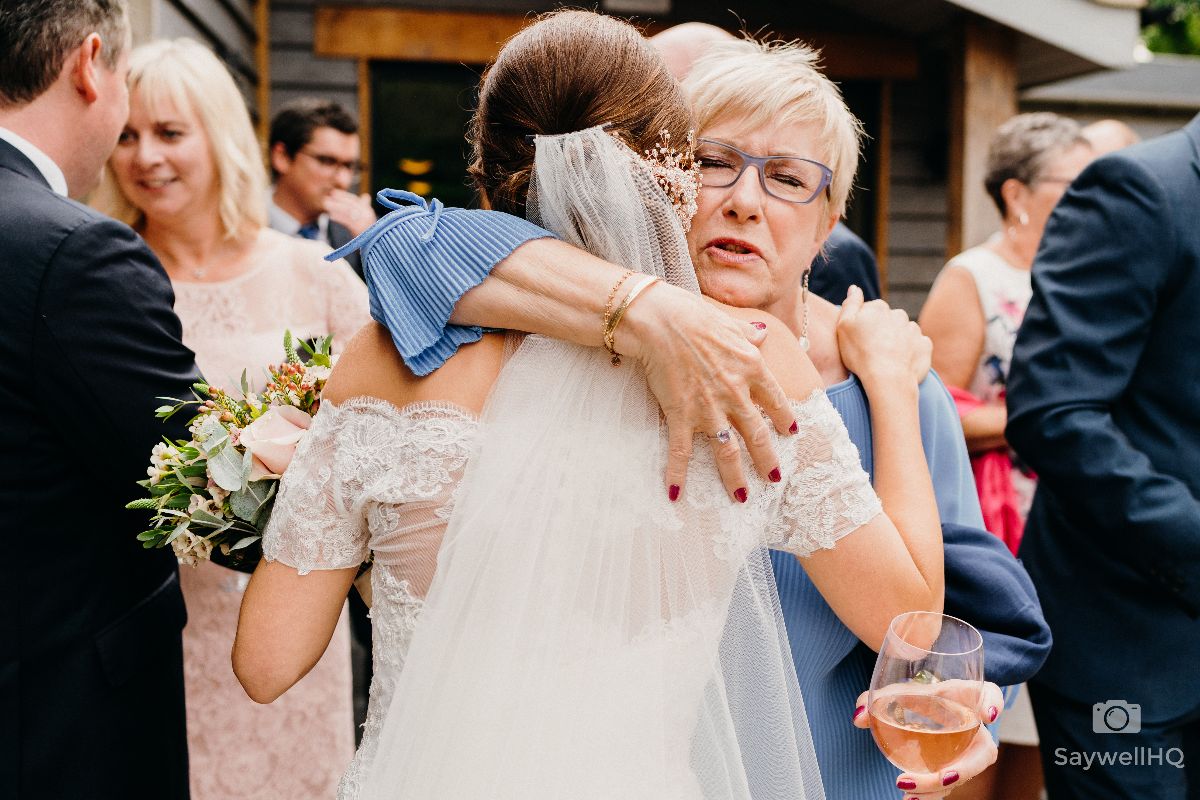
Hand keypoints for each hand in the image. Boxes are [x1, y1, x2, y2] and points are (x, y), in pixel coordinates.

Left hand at [325, 190, 375, 237]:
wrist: (375, 245)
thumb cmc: (370, 232)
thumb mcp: (368, 218)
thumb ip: (365, 207)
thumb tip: (366, 196)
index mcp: (368, 211)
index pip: (355, 200)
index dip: (344, 196)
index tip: (334, 193)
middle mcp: (367, 214)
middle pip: (350, 205)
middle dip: (338, 200)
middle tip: (327, 198)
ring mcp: (364, 221)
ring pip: (347, 211)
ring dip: (335, 207)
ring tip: (326, 205)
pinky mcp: (359, 229)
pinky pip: (347, 221)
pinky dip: (338, 217)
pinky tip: (331, 216)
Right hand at [617, 283, 794, 501]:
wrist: (662, 321)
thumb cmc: (695, 315)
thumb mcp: (731, 322)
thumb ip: (749, 333)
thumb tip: (763, 333)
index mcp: (751, 368)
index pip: (776, 400)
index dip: (786, 418)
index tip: (792, 433)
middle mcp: (736, 394)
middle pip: (757, 435)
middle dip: (767, 460)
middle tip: (774, 479)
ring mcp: (709, 408)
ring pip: (727, 451)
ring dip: (735, 477)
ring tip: (743, 497)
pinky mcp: (681, 414)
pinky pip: (680, 451)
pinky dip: (677, 474)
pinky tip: (675, 494)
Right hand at [836, 285, 931, 391]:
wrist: (888, 378)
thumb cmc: (861, 354)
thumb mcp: (844, 326)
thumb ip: (850, 304)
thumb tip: (854, 287)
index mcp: (878, 307)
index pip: (871, 310)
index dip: (864, 324)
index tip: (860, 339)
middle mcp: (898, 314)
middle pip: (889, 319)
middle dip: (883, 330)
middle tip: (873, 350)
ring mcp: (914, 329)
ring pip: (904, 331)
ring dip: (897, 340)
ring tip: (887, 358)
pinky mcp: (925, 345)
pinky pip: (917, 344)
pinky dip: (911, 351)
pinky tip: (902, 362)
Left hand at [853, 681, 1004, 797]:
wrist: (932, 709)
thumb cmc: (923, 696)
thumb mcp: (904, 691)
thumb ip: (880, 699)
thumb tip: (859, 718)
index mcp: (968, 697)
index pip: (991, 693)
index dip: (992, 702)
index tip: (988, 714)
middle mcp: (977, 727)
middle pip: (983, 752)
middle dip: (965, 769)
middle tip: (943, 777)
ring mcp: (970, 751)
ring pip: (965, 774)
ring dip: (941, 787)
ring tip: (911, 794)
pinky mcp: (958, 768)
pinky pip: (949, 783)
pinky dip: (931, 793)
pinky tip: (910, 799)